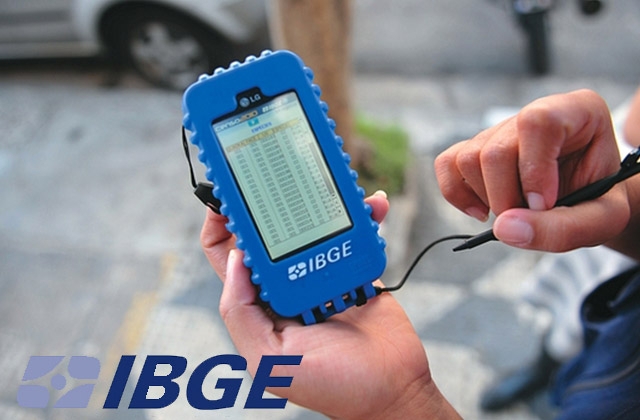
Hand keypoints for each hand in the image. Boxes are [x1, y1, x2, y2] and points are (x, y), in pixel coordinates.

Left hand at [200, 191, 459, 419]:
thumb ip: (241, 313)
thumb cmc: (331, 384)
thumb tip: (236, 258)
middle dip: (272, 200)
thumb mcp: (269, 361)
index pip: (227, 254)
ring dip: (322, 204)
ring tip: (334, 185)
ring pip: (313, 227)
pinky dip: (364, 218)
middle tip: (280, 172)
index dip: (221, 222)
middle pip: (269, 231)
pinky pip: (353, 235)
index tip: (226, 194)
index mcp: (260, 302)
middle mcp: (286, 283)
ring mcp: (322, 273)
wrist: (392, 389)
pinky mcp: (355, 268)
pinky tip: (374, 206)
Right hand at [434, 89, 630, 251]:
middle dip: (505, 198)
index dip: (534, 168)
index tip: (542, 204)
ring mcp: (500, 130)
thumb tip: (503, 228)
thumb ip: (563, 228)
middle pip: (495, 151)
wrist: (590, 200)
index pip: (538, 123)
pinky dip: (457, 194)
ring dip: (486, 198)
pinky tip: (482, 211)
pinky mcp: (476, 148)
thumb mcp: (603, 221)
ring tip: (515, 212)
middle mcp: (532, 114)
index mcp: (577, 111)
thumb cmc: (599, 202)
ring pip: (468, 159)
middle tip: (529, 220)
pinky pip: (447, 163)